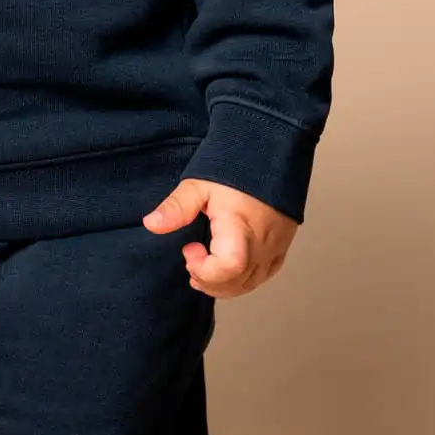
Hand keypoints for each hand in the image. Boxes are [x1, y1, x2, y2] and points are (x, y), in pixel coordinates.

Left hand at [142, 177, 296, 298]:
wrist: (271, 150)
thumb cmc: (236, 165)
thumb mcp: (199, 184)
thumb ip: (176, 207)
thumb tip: (151, 224)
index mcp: (240, 226)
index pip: (229, 267)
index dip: (205, 270)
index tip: (189, 249)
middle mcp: (262, 241)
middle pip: (237, 282)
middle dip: (208, 280)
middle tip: (192, 260)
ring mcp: (275, 245)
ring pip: (251, 282)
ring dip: (224, 284)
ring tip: (203, 268)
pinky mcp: (283, 244)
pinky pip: (265, 274)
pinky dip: (244, 280)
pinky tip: (229, 271)